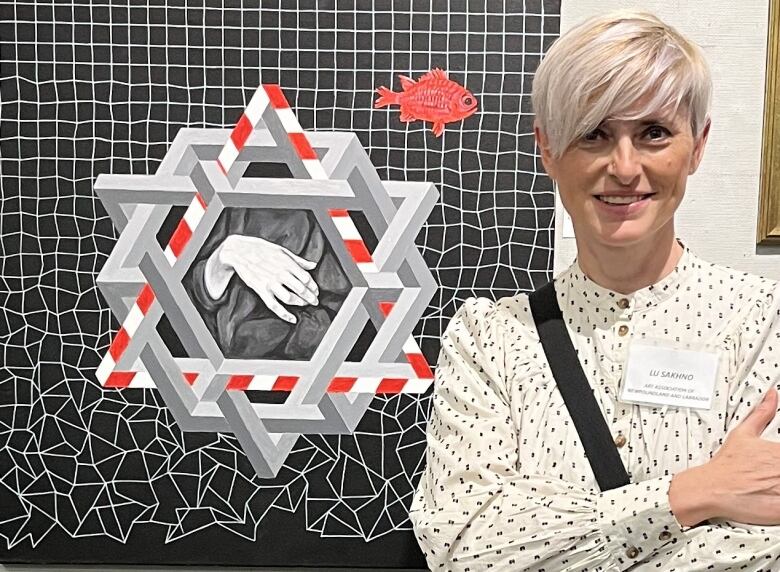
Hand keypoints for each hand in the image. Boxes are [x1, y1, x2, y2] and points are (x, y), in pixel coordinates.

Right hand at [204, 234, 318, 323]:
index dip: (314, 287)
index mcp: (287, 263)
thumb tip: (313, 265)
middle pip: (301, 289)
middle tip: (315, 301)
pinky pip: (275, 306)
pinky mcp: (261, 290)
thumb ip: (299, 260)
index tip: (316, 291)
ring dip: (300, 303)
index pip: (306, 278)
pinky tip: (292, 318)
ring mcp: (271, 283)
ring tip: (305, 304)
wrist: (239, 252)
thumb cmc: (261, 249)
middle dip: (311, 297)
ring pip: (290, 298)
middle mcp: (281, 274)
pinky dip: (285, 314)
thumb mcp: (282, 251)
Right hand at [670, 387, 779, 525]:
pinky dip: (779, 503)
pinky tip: (771, 498)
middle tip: (771, 474)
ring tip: (770, 485)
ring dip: (779, 485)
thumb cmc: (726, 465)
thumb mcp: (743, 434)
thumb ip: (762, 414)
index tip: (775, 463)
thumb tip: (772, 395)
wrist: (711, 489)